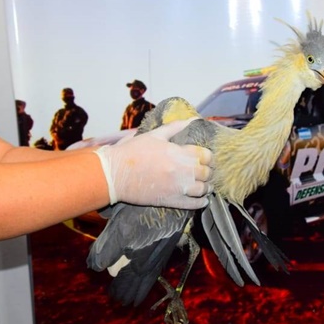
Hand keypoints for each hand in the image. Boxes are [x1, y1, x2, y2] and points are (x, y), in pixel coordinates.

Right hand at [94, 119, 211, 208]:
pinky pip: (193, 204)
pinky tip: (202, 199)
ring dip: (206, 186)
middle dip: (207, 171)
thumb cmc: (132, 152)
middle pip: (206, 172)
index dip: (208, 156)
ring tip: (204, 185)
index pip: (205, 155)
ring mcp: (177, 187)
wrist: (115, 174)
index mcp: (178, 152)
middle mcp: (181, 170)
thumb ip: (175, 127)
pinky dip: (201, 202)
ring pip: (203, 189)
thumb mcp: (154, 135)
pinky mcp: (171, 201)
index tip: (205, 157)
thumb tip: (192, 119)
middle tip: (204, 171)